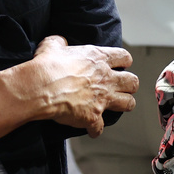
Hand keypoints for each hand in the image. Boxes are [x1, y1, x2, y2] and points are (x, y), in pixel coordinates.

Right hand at [22, 36, 137, 136]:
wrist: (40, 88)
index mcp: (98, 58)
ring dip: (123, 105)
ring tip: (115, 106)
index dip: (124, 61)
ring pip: (129, 103)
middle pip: (132, 82)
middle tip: (122, 87)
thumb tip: (60, 43)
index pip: (124, 57)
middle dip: (129, 85)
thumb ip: (60, 43)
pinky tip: (90, 129)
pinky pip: (100, 128)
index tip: (120, 65)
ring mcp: (102, 98)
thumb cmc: (46, 66)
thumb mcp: (52, 46)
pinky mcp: (93, 117)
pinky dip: (95, 129)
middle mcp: (105, 78)